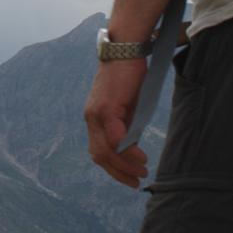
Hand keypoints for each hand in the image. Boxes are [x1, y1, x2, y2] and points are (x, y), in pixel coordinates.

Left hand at [83, 59, 151, 187]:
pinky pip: (115, 138)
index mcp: (94, 118)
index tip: (129, 177)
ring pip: (106, 150)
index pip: (98, 150)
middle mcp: (91, 118)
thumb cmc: (129, 76)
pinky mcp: (107, 109)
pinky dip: (128, 151)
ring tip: (141, 172)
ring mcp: (97, 114)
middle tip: (136, 181)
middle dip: (118, 172)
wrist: (125, 51)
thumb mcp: (128, 106)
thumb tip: (132, 145)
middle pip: (99, 155)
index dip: (113, 167)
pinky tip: (141, 158)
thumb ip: (127, 125)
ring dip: (124, 165)